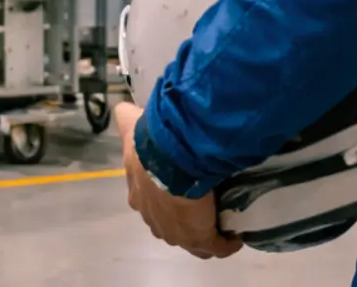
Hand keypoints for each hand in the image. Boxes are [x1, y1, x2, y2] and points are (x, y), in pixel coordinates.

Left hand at [114, 101, 242, 259]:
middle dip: (185, 219)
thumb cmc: (151, 146)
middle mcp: (155, 219)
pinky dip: (225, 244)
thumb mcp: (132, 128)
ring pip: (192, 240)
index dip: (165, 199)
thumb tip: (121, 108)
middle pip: (171, 225)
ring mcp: (177, 233)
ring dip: (205, 232)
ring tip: (221, 220)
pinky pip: (214, 248)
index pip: (151, 204)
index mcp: (139, 196)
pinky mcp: (199, 238)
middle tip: (203, 206)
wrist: (171, 162)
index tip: (180, 191)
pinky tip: (235, 236)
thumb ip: (125, 118)